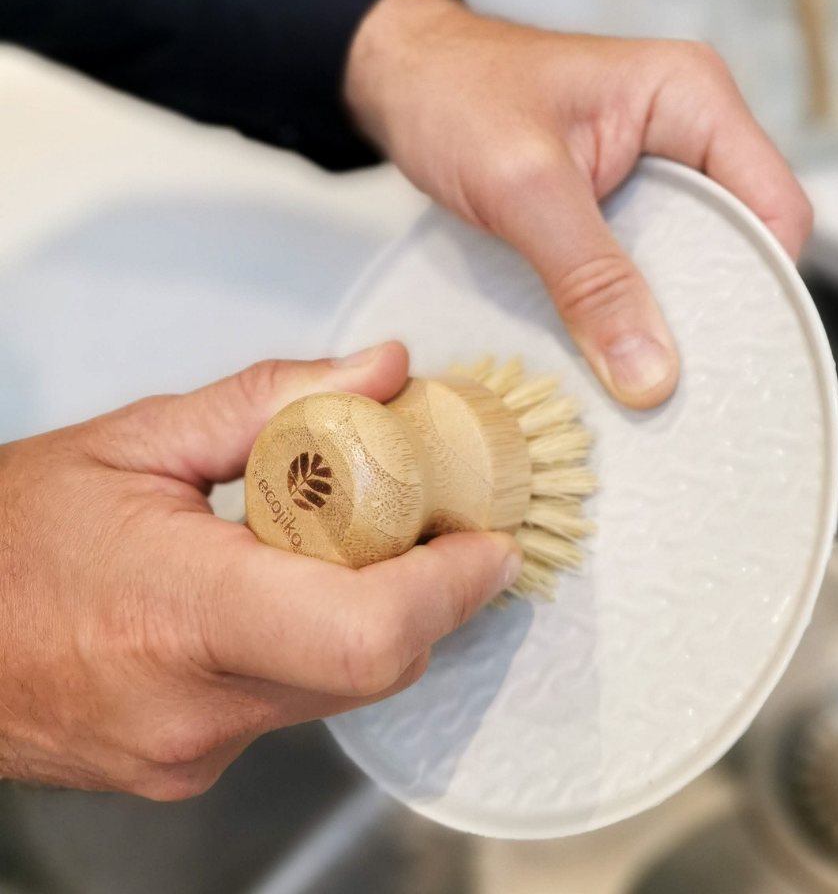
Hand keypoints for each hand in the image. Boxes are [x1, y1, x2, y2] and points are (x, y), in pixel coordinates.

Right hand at [0, 342, 520, 797]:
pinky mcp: (189, 768)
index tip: (487, 540)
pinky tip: (298, 588)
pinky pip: (299, 704)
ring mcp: (191, 752)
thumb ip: (273, 399)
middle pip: (379, 662)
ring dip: (380, 613)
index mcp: (181, 612)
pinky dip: (325, 643)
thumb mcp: (137, 439)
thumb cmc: (8, 537)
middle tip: (439, 520)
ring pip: (346, 687)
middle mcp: (194, 708)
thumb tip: (382, 371)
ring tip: (360, 540)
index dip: (451, 586)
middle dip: (431, 591)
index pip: (368, 632)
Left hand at [346, 0, 812, 409]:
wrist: (402, 80)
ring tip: (647, 374)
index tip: (731, 355)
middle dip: (718, 308)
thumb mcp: (524, 187)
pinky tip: (613, 344)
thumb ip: (590, 279)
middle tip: (688, 382)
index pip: (775, 207)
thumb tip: (651, 373)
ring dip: (671, 313)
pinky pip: (649, 263)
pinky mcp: (621, 200)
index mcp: (692, 97)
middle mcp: (689, 131)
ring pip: (695, 259)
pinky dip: (633, 305)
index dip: (766, 285)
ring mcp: (657, 168)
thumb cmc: (456, 94)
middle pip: (742, 240)